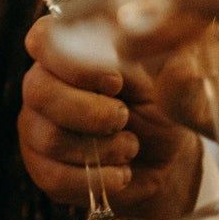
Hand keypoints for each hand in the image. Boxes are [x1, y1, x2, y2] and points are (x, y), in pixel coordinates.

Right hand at [18, 15, 201, 219]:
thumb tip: (182, 70)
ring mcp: (36, 125)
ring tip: (129, 147)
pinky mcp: (40, 166)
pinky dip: (96, 179)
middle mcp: (43, 81)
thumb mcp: (169, 80)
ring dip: (99, 149)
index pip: (43, 40)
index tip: (114, 82)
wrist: (161, 158)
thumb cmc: (161, 105)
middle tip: (123, 118)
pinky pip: (53, 176)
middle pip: (39, 91)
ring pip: (48, 137)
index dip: (74, 64)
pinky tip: (119, 173)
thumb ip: (166, 67)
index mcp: (69, 46)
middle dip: (89, 112)